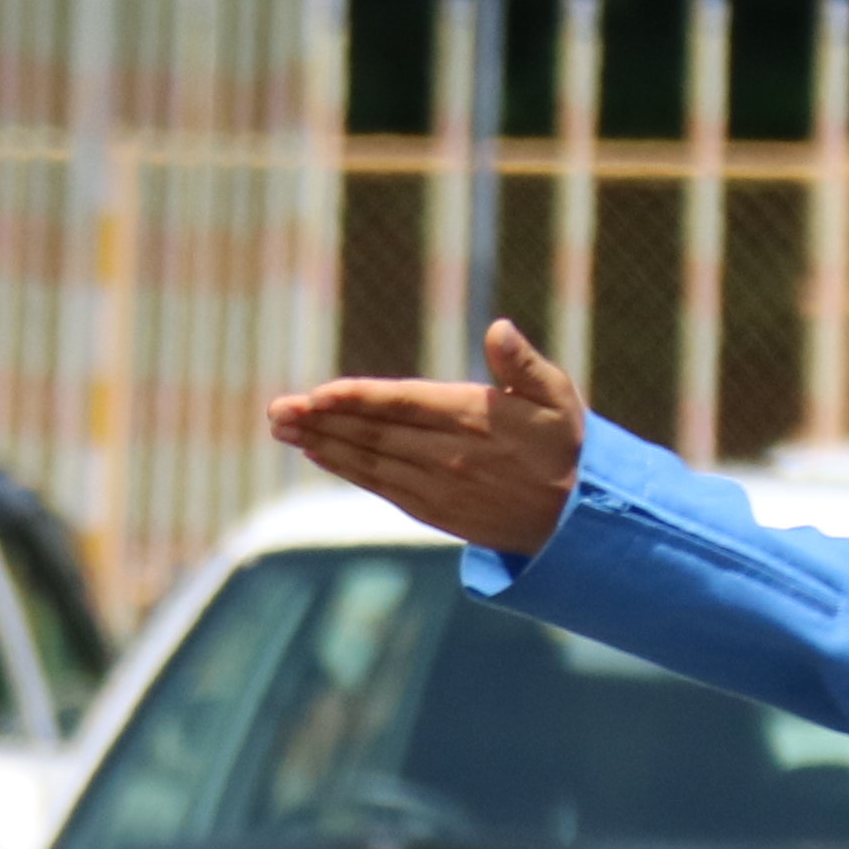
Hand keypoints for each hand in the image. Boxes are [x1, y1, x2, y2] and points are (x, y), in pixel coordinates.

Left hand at [266, 322, 592, 558]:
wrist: (571, 519)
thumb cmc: (562, 443)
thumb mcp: (557, 396)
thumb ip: (523, 364)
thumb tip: (498, 329)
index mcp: (473, 419)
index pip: (403, 405)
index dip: (356, 400)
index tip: (316, 394)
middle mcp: (448, 455)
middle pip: (373, 435)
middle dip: (321, 421)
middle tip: (277, 411)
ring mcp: (436, 486)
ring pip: (369, 462)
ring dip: (322, 445)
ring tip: (283, 428)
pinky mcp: (431, 508)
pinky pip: (379, 485)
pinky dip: (345, 468)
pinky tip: (317, 453)